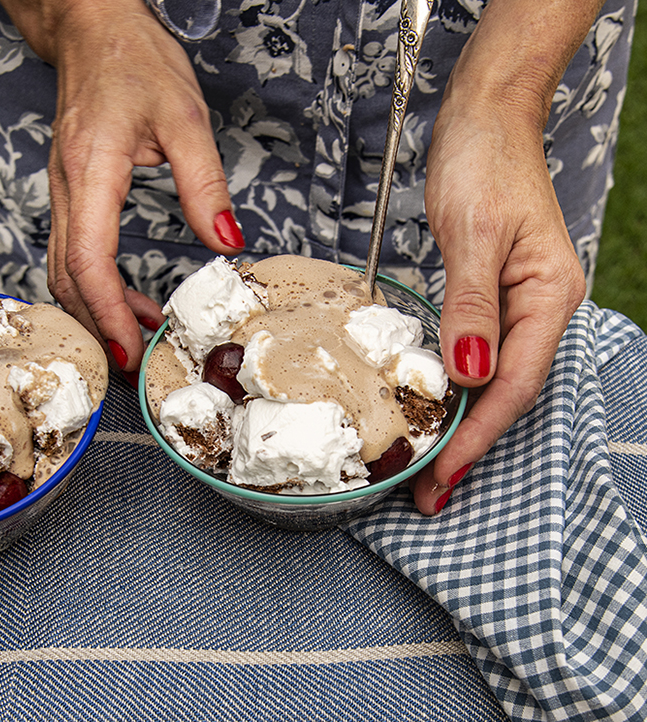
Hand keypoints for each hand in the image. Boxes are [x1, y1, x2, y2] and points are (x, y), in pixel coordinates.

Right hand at [1, 0, 242, 372]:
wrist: (92, 30)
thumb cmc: (132, 61)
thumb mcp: (184, 117)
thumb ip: (205, 184)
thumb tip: (225, 241)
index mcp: (91, 171)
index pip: (88, 259)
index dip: (108, 311)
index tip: (131, 346)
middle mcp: (67, 188)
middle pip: (67, 277)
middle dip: (99, 325)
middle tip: (136, 360)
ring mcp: (63, 192)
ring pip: (64, 270)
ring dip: (97, 309)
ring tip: (139, 332)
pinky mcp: (70, 194)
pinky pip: (72, 252)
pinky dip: (95, 286)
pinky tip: (126, 297)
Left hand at [409, 84, 585, 515]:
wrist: (483, 120)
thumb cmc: (483, 165)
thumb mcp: (473, 235)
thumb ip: (472, 307)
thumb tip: (470, 375)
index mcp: (548, 299)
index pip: (511, 385)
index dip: (476, 435)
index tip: (441, 476)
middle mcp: (539, 309)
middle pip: (505, 393)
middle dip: (467, 444)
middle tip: (426, 493)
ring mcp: (516, 305)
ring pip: (490, 380)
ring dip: (458, 424)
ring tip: (423, 467)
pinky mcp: (490, 296)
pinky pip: (476, 354)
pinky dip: (453, 388)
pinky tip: (430, 408)